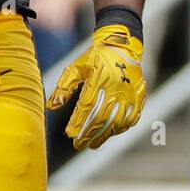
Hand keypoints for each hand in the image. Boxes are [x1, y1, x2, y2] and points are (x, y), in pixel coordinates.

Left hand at [46, 23, 145, 149]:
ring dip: (104, 135)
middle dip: (89, 134)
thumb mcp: (77, 67)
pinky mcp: (138, 96)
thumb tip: (50, 107)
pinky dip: (120, 128)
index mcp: (100, 78)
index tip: (69, 134)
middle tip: (78, 145)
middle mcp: (116, 87)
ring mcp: (129, 93)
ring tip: (93, 145)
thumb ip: (64, 87)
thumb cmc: (96, 57)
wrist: (123, 46)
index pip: (87, 106)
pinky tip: (111, 133)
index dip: (78, 122)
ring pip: (117, 121)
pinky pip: (131, 118)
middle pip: (101, 117)